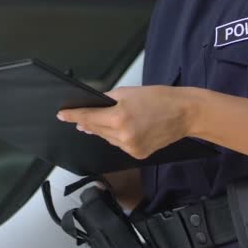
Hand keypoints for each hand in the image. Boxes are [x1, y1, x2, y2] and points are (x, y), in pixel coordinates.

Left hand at [57, 86, 196, 158]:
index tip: (61, 115)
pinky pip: (119, 145)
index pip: (88, 117)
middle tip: (78, 117)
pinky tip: (123, 129)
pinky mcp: (138, 154)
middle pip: (96, 129)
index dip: (73, 116)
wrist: (185, 113)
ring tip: (105, 120)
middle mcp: (122, 136)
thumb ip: (106, 101)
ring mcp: (130, 147)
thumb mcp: (128, 92)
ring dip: (103, 130)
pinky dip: (117, 137)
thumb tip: (91, 109)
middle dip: (87, 122)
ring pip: (107, 138)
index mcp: (118, 117)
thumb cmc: (158, 97)